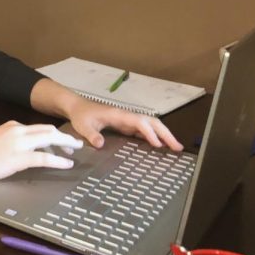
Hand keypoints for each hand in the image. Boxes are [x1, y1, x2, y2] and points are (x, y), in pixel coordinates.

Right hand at [0, 121, 83, 181]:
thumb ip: (13, 139)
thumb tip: (28, 148)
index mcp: (13, 126)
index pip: (39, 127)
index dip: (54, 133)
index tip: (63, 139)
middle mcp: (18, 130)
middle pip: (49, 130)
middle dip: (64, 137)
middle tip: (76, 144)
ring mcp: (19, 143)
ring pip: (50, 139)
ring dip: (65, 144)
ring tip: (75, 151)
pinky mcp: (19, 158)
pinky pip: (44, 158)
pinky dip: (58, 161)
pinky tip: (67, 164)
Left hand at [64, 97, 183, 150]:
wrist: (77, 106)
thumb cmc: (81, 115)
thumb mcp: (83, 126)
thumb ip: (91, 135)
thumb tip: (100, 144)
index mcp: (119, 115)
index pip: (139, 122)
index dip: (149, 133)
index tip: (158, 145)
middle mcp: (127, 116)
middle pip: (151, 122)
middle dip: (165, 133)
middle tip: (178, 148)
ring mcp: (127, 120)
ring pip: (150, 125)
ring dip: (163, 135)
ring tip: (175, 148)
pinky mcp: (126, 124)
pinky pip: (143, 130)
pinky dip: (154, 136)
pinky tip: (160, 146)